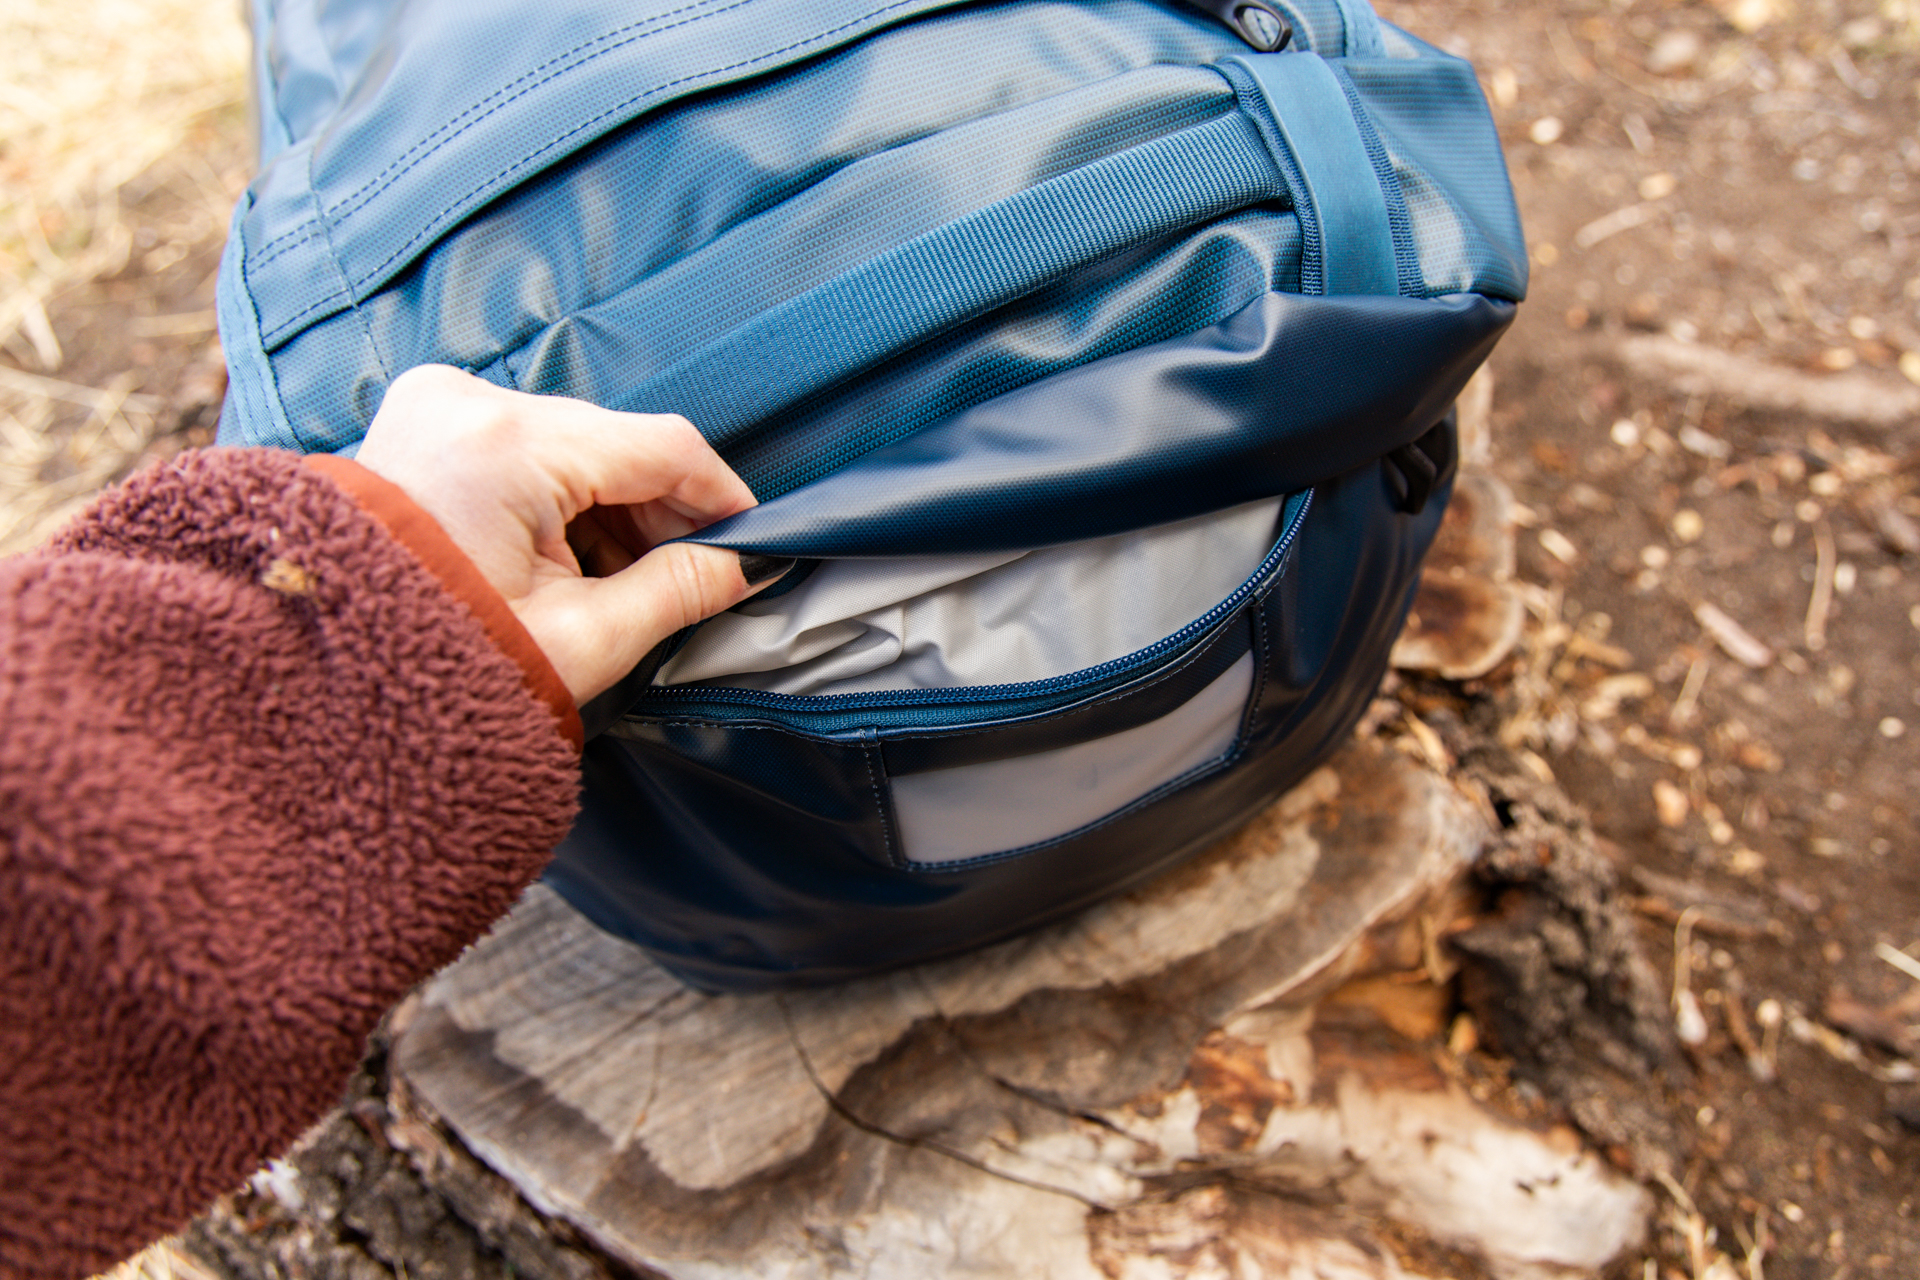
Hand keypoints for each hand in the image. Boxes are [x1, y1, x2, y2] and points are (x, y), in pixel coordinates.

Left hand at [355, 365, 773, 704]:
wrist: (331, 687)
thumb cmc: (447, 670)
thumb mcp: (584, 638)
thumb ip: (679, 589)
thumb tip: (746, 563)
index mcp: (505, 446)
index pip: (659, 445)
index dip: (721, 494)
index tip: (754, 538)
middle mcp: (467, 404)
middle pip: (615, 441)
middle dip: (663, 510)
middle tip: (695, 575)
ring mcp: (436, 408)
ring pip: (573, 444)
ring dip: (613, 508)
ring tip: (623, 583)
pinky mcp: (422, 425)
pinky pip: (525, 447)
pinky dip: (563, 499)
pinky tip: (574, 561)